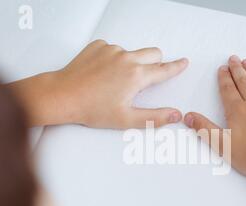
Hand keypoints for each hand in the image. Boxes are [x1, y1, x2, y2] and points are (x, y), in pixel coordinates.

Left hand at [11, 40, 188, 128]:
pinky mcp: (98, 46)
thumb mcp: (127, 119)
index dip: (176, 67)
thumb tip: (175, 115)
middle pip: (153, 53)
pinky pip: (114, 49)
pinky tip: (102, 74)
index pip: (164, 69)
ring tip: (114, 82)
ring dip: (131, 63)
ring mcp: (111, 50)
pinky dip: (113, 59)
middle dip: (155, 63)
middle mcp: (127, 58)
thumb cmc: (91, 109)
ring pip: (133, 52)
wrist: (62, 96)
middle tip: (143, 80)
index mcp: (137, 76)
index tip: (183, 62)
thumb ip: (155, 117)